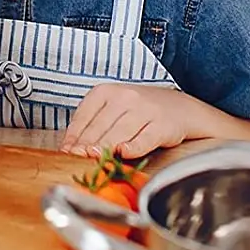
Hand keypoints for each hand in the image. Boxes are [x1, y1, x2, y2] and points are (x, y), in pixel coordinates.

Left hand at [60, 84, 249, 159]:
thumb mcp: (115, 110)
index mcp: (107, 92)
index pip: (85, 115)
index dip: (74, 134)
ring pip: (119, 133)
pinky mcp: (162, 125)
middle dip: (86, 144)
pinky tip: (122, 154)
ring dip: (104, 147)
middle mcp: (125, 97)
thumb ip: (95, 124)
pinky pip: (144, 139)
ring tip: (92, 158)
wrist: (182, 109)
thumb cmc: (141, 111)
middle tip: (76, 157)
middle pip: (99, 126)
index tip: (67, 150)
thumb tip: (70, 147)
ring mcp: (144, 110)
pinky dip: (133, 148)